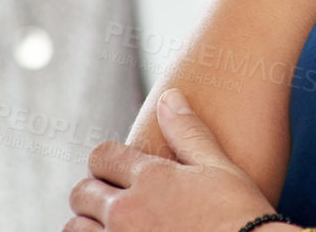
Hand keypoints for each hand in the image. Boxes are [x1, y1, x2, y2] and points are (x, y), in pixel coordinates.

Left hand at [66, 89, 286, 231]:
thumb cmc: (240, 213)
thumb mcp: (220, 168)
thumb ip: (189, 132)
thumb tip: (169, 96)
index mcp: (151, 178)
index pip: (102, 156)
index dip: (108, 161)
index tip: (119, 170)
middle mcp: (127, 211)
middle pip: (81, 193)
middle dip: (93, 192)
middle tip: (114, 200)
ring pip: (75, 229)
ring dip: (88, 225)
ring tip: (113, 226)